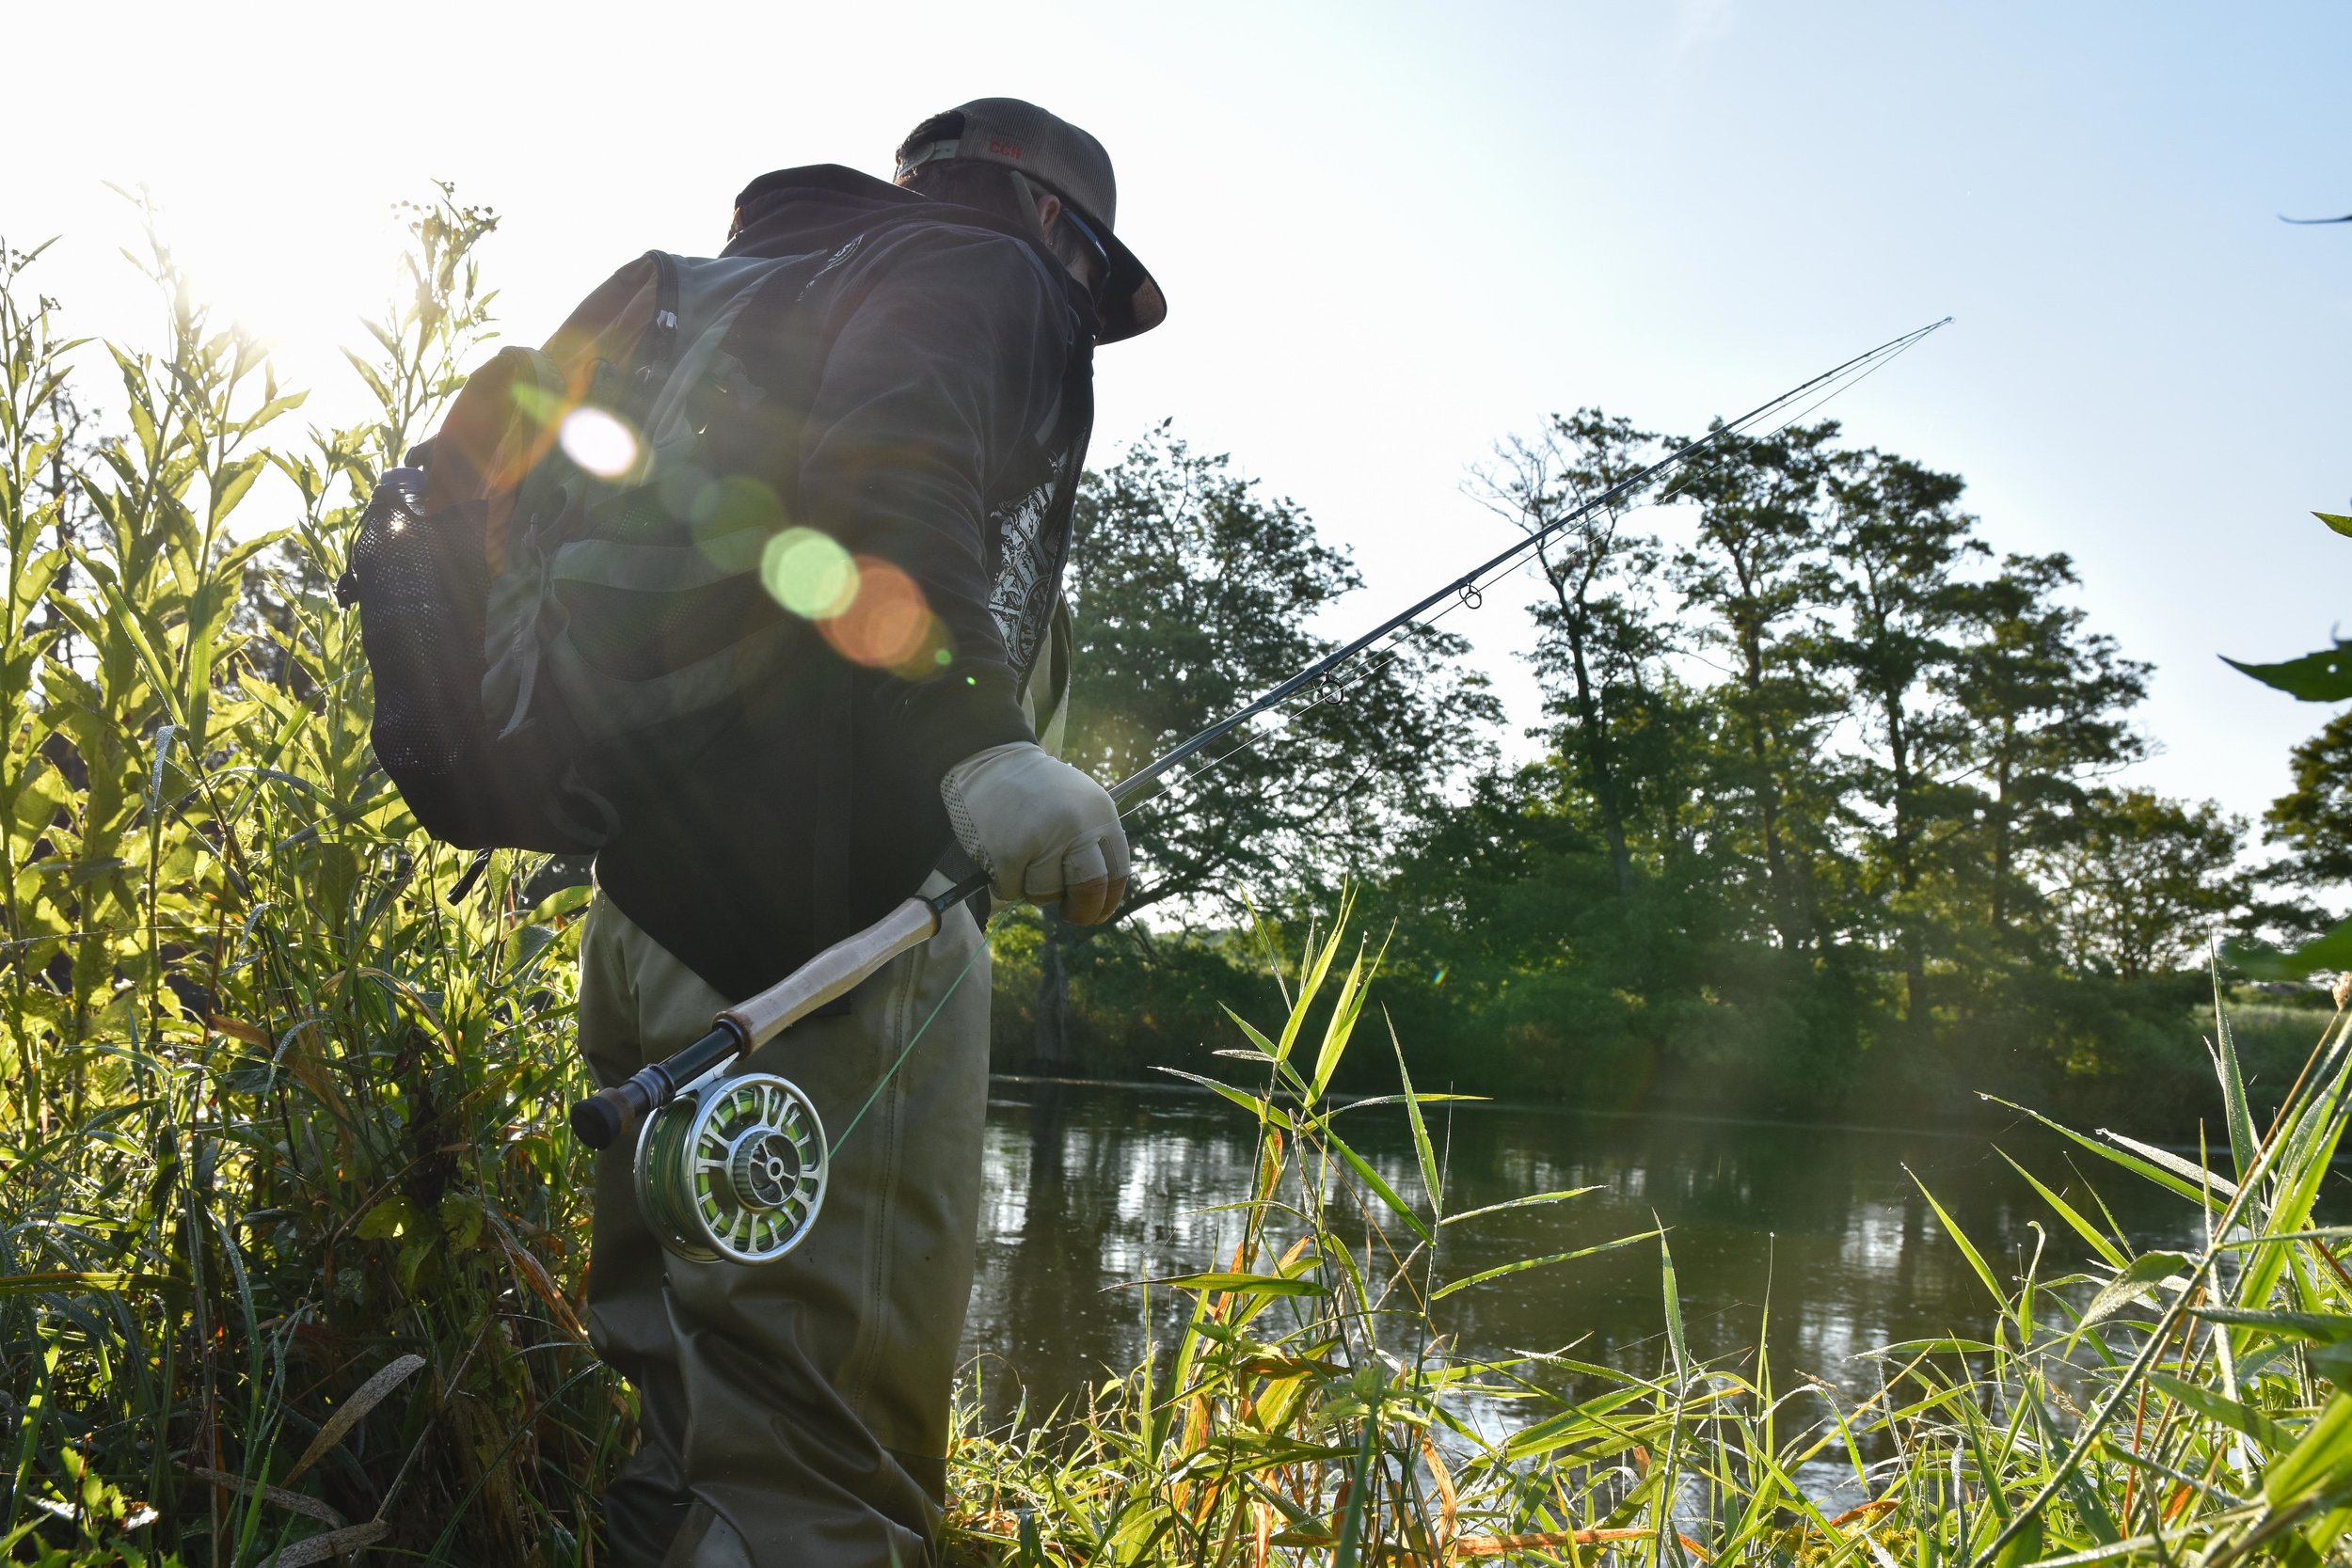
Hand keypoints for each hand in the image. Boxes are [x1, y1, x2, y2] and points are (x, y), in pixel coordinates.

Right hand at [940, 742, 1128, 922]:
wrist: (991, 759)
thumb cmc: (1038, 789)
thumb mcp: (1080, 803)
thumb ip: (1092, 843)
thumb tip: (1097, 897)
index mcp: (1100, 815)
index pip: (1116, 872)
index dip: (1107, 900)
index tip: (1098, 913)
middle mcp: (1076, 828)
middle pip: (1089, 890)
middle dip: (1081, 910)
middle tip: (1071, 914)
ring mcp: (1042, 841)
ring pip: (1046, 894)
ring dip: (1034, 889)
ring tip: (1024, 861)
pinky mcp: (1008, 853)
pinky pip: (1012, 890)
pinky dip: (1006, 883)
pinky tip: (1002, 857)